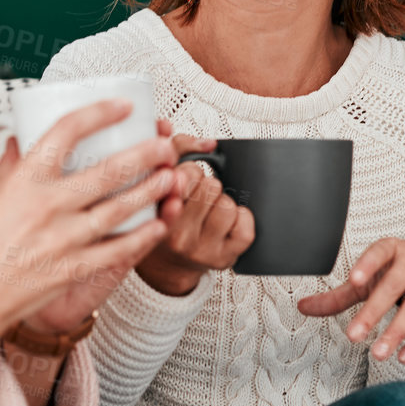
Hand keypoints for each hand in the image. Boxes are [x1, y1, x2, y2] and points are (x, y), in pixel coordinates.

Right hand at [0, 99, 177, 339]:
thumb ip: (12, 166)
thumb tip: (22, 139)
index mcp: (23, 179)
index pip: (66, 131)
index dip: (100, 113)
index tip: (122, 106)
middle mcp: (46, 205)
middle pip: (109, 170)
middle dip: (145, 154)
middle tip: (163, 145)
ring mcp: (63, 239)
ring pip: (121, 207)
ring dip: (151, 190)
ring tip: (170, 178)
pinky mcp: (73, 268)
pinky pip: (118, 249)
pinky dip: (143, 235)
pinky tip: (158, 223)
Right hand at [133, 132, 254, 296]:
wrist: (168, 261)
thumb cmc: (168, 212)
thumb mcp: (163, 176)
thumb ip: (180, 148)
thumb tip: (209, 144)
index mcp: (159, 212)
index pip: (187, 174)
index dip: (190, 172)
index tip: (183, 180)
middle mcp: (177, 236)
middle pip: (211, 186)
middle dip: (207, 186)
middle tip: (196, 198)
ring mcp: (200, 250)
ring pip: (228, 206)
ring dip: (223, 203)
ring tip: (209, 211)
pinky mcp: (223, 259)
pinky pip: (245, 228)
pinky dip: (241, 219)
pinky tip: (226, 223)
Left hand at [296, 238, 404, 364]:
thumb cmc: (394, 270)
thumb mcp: (369, 277)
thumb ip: (339, 294)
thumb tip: (303, 307)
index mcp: (392, 249)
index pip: (379, 252)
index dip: (367, 264)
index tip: (353, 280)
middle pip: (394, 286)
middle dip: (373, 312)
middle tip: (353, 336)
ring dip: (397, 332)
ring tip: (377, 353)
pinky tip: (403, 356)